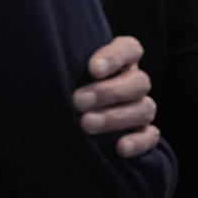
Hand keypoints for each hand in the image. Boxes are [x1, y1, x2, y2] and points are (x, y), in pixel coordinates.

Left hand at [72, 36, 158, 157]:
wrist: (62, 128)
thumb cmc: (63, 92)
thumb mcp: (65, 76)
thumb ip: (67, 70)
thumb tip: (47, 70)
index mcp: (121, 61)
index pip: (130, 49)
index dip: (116, 57)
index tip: (93, 69)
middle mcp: (134, 83)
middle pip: (139, 82)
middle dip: (109, 92)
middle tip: (78, 101)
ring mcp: (141, 109)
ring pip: (144, 109)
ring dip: (116, 117)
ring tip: (85, 124)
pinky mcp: (143, 134)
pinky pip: (150, 137)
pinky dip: (138, 142)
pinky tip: (120, 148)